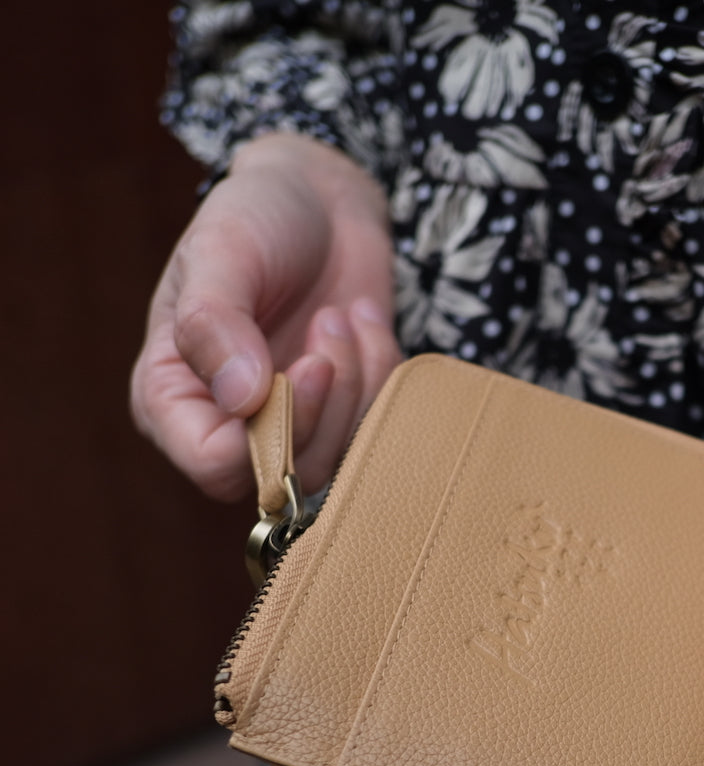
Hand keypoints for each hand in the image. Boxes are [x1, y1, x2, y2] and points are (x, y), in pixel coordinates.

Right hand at [130, 133, 401, 500]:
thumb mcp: (222, 251)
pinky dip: (382, 374)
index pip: (214, 465)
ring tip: (340, 316)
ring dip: (357, 383)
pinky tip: (363, 324)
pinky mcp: (340, 417)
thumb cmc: (256, 218)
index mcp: (170, 398)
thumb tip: (240, 399)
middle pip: (284, 475)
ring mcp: (288, 428)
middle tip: (329, 323)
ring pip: (335, 461)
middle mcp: (227, 426)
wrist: (322, 202)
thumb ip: (214, 323)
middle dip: (325, 404)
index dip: (270, 434)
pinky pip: (376, 432)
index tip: (304, 366)